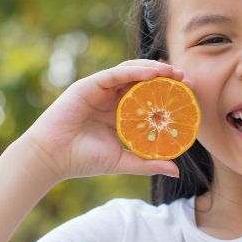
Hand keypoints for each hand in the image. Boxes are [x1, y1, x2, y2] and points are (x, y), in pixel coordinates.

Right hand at [19, 60, 188, 180]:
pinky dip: (134, 70)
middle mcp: (111, 98)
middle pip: (142, 81)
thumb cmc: (83, 161)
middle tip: (187, 79)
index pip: (147, 98)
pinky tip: (152, 72)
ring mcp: (100, 90)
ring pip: (131, 72)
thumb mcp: (122, 161)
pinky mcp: (89, 84)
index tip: (189, 95)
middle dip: (165, 78)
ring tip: (173, 72)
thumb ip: (147, 163)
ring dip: (153, 69)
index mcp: (119, 113)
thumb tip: (176, 171)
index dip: (168, 94)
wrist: (52, 159)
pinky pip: (115, 73)